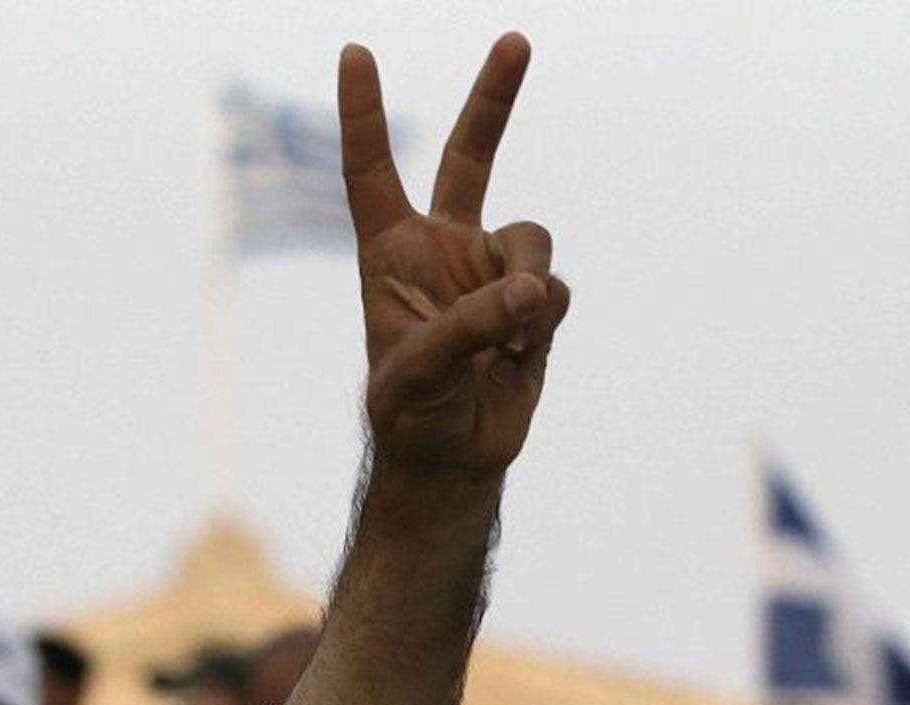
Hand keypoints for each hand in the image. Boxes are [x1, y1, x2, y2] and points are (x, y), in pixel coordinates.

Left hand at [340, 34, 569, 485]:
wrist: (452, 459)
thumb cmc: (412, 414)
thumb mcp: (420, 371)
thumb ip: (471, 325)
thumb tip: (534, 293)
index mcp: (392, 253)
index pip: (370, 172)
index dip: (362, 114)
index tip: (354, 52)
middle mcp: (443, 249)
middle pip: (470, 156)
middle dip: (494, 98)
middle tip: (515, 39)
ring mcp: (491, 273)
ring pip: (532, 240)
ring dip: (528, 282)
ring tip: (513, 333)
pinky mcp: (533, 305)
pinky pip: (556, 291)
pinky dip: (544, 322)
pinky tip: (518, 357)